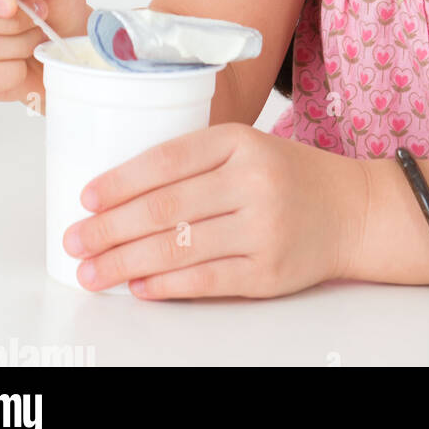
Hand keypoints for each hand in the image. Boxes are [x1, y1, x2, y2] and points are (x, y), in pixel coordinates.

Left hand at [61, 123, 368, 299]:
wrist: (352, 210)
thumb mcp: (249, 147)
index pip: (169, 158)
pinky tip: (138, 287)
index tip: (86, 198)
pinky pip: (204, 281)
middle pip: (165, 208)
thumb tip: (120, 195)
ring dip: (125, 262)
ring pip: (177, 248)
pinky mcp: (268, 271)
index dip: (122, 180)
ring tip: (91, 270)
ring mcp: (263, 228)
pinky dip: (165, 286)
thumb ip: (196, 162)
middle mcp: (253, 181)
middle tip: (75, 239)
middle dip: (110, 228)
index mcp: (242, 142)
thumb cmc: (288, 176)